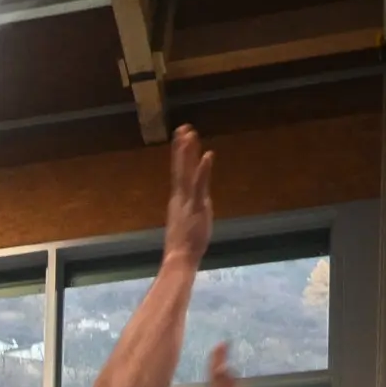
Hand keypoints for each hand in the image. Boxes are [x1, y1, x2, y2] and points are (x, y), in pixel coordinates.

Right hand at [162, 126, 213, 266]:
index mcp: (178, 200)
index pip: (179, 173)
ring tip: (189, 133)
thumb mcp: (186, 224)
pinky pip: (200, 184)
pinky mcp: (196, 206)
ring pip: (186, 172)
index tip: (181, 139)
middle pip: (180, 167)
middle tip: (183, 127)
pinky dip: (203, 169)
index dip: (179, 155)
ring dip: (188, 152)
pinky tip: (207, 155)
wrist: (179, 259)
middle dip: (181, 147)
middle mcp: (180, 197)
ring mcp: (187, 200)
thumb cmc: (184, 247)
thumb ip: (189, 212)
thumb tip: (192, 206)